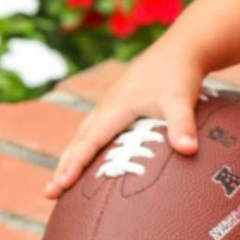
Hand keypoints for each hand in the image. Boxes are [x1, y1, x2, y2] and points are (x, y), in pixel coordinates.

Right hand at [44, 28, 206, 198]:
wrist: (183, 46)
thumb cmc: (180, 73)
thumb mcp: (181, 100)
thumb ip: (183, 125)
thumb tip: (189, 151)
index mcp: (116, 107)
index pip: (90, 141)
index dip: (75, 164)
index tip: (60, 186)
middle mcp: (108, 105)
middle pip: (80, 139)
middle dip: (64, 166)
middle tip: (49, 194)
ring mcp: (113, 102)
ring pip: (85, 132)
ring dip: (72, 156)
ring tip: (61, 181)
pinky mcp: (121, 101)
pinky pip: (96, 127)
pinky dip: (86, 144)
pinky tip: (89, 155)